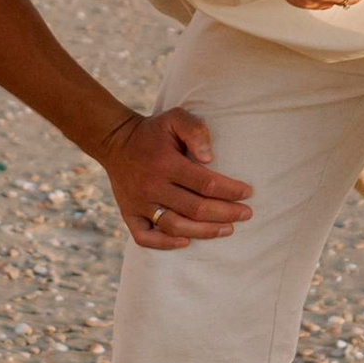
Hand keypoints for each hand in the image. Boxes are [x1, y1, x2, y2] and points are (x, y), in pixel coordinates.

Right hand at [97, 106, 254, 248]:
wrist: (115, 141)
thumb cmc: (154, 132)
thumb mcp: (175, 118)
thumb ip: (196, 131)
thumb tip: (209, 158)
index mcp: (166, 164)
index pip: (206, 183)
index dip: (231, 190)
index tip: (248, 193)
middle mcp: (152, 186)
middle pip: (196, 208)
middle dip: (226, 213)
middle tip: (246, 214)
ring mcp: (139, 203)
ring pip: (175, 226)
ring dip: (205, 231)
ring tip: (228, 229)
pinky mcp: (129, 214)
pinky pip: (145, 238)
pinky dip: (166, 244)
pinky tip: (187, 241)